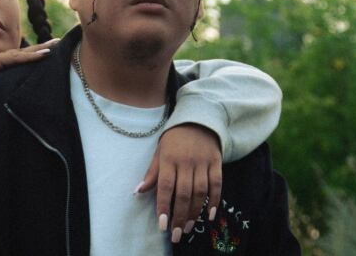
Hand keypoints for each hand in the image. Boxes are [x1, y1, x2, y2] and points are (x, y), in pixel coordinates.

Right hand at [0, 38, 59, 103]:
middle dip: (39, 48)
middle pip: (21, 53)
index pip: (15, 61)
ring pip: (20, 53)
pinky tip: (44, 54)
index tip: (46, 54)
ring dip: (39, 49)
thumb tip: (4, 111)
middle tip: (58, 43)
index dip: (30, 56)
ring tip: (56, 45)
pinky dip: (30, 56)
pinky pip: (14, 58)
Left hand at [137, 123, 221, 243]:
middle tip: (177, 234)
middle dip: (179, 216)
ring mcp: (202, 162)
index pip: (165, 186)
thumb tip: (138, 191)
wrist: (197, 120)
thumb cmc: (174, 139)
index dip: (163, 206)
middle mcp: (186, 161)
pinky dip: (214, 200)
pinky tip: (209, 215)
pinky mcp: (216, 162)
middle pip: (183, 193)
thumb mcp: (159, 151)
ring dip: (195, 212)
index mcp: (169, 159)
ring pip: (200, 192)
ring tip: (189, 227)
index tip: (162, 225)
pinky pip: (216, 184)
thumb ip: (152, 172)